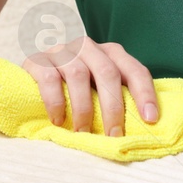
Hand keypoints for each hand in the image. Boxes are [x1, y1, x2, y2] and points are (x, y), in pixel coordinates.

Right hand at [21, 37, 158, 135]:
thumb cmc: (73, 89)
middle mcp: (89, 47)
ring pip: (78, 75)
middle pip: (108, 73)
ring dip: (84, 108)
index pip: (134, 70)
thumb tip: (143, 127)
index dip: (145, 94)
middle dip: (113, 108)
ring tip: (83, 132)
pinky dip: (56, 102)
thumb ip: (116, 98)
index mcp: (111, 53)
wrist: (31, 77)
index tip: (150, 120)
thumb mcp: (98, 89)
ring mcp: (62, 51)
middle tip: (113, 135)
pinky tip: (57, 121)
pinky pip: (49, 79)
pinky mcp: (37, 60)